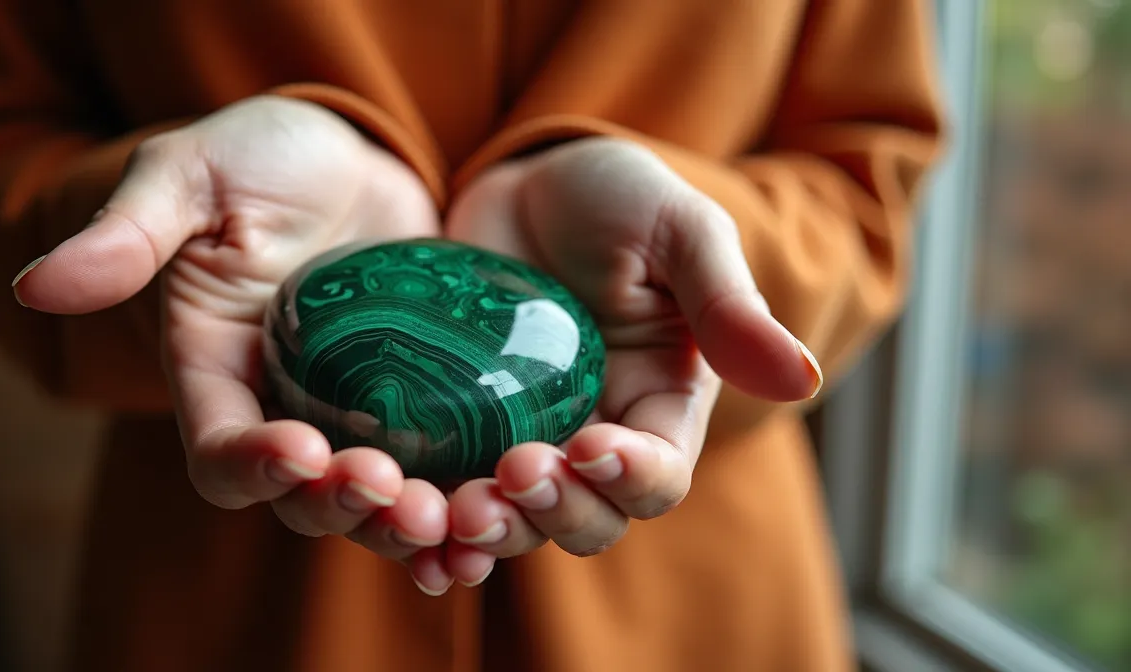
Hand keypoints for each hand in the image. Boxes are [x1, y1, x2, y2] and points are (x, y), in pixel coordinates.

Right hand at [11, 96, 458, 592]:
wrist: (346, 154)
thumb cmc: (256, 157)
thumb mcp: (187, 177)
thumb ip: (127, 234)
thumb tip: (36, 286)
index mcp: (215, 370)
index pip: (218, 448)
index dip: (253, 464)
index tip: (301, 449)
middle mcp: (280, 407)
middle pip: (299, 497)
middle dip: (342, 507)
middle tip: (394, 494)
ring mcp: (353, 411)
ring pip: (370, 501)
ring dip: (405, 523)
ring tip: (450, 521)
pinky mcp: (418, 400)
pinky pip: (436, 469)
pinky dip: (459, 502)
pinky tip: (495, 517)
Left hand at [441, 137, 822, 585]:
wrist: (522, 181)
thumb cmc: (615, 197)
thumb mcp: (681, 233)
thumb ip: (730, 306)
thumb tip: (803, 379)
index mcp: (660, 404)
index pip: (659, 473)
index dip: (630, 476)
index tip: (591, 444)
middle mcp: (595, 436)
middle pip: (588, 518)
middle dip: (555, 513)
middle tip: (513, 475)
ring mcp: (522, 438)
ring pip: (515, 522)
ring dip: (491, 530)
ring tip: (455, 512)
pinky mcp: (456, 430)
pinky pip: (447, 495)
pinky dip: (432, 527)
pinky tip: (407, 525)